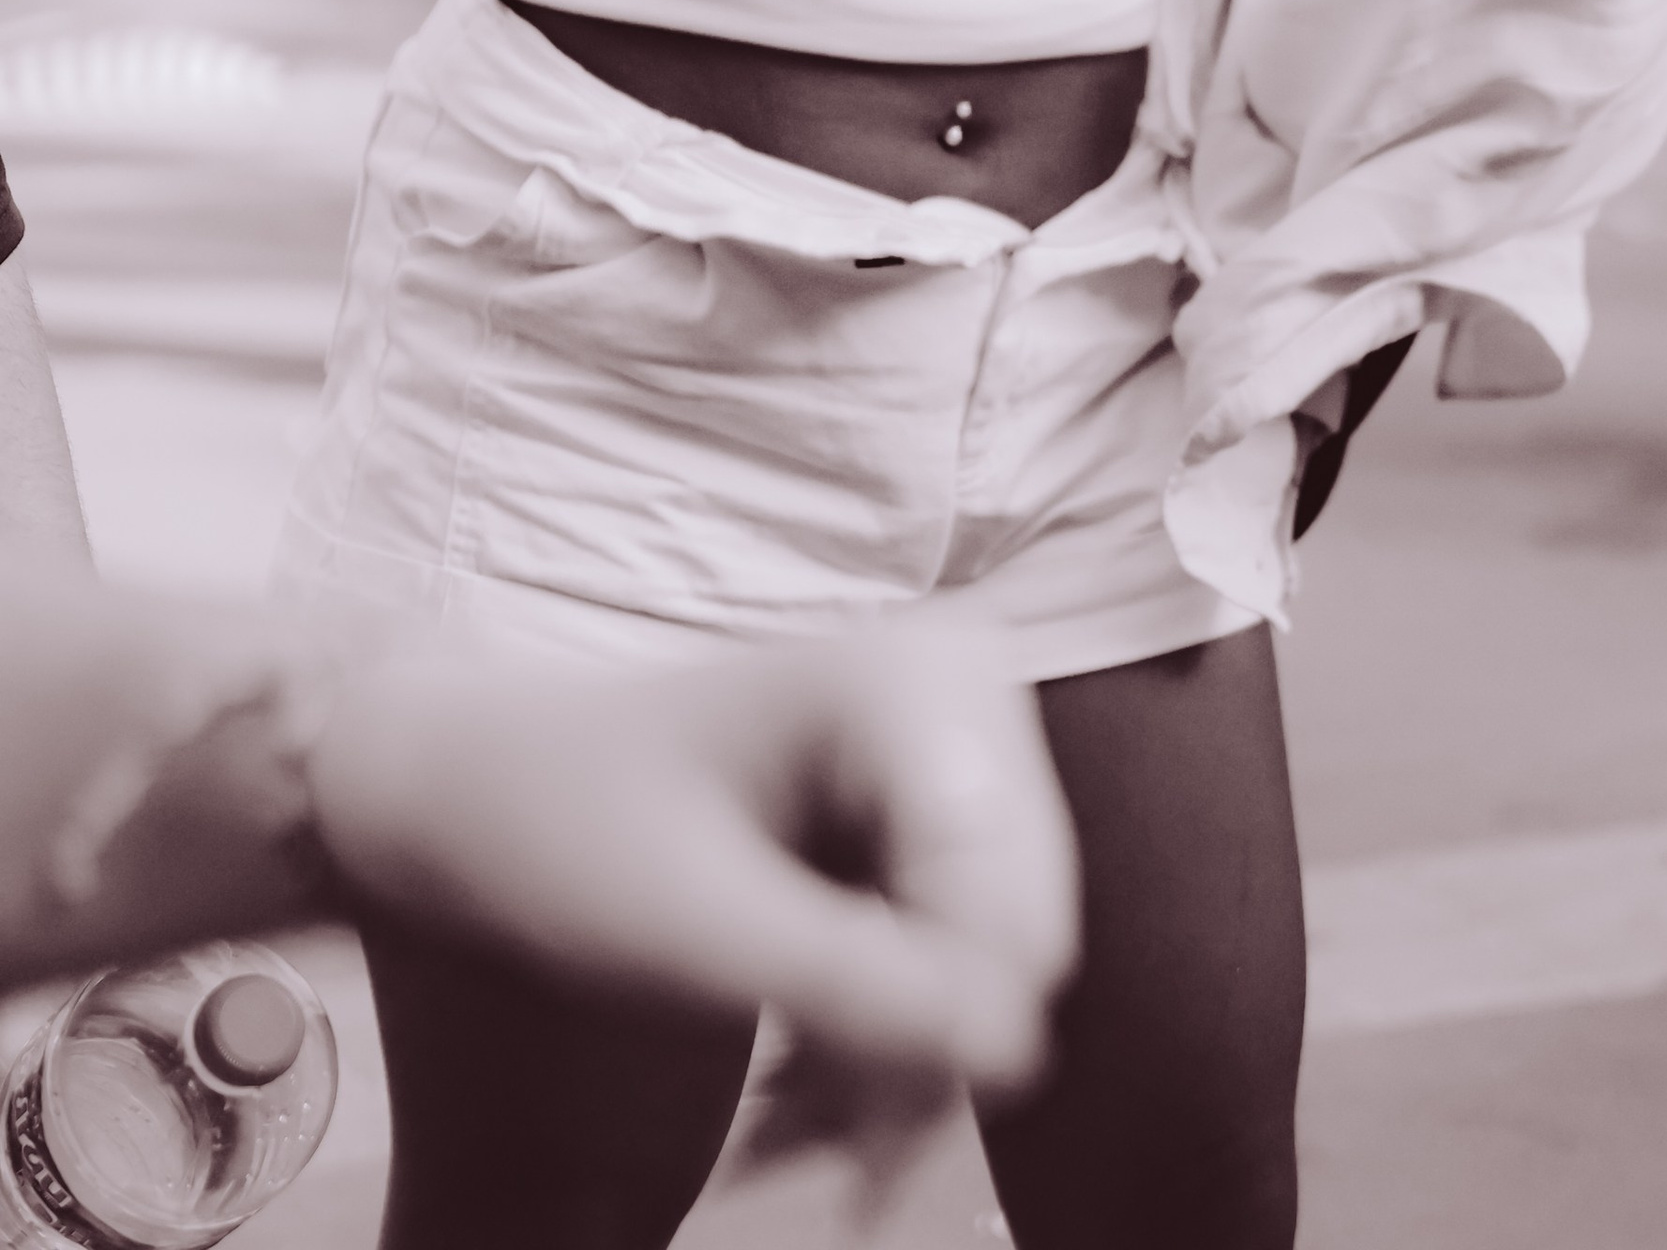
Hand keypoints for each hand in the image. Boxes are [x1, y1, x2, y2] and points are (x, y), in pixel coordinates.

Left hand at [307, 625, 1077, 1121]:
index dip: (934, 1035)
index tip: (815, 1125)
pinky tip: (789, 1082)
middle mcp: (960, 699)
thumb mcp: (694, 931)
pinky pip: (952, 964)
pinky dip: (875, 1043)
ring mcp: (948, 758)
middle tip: (784, 1148)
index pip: (1008, 907)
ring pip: (986, 971)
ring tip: (770, 1133)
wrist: (479, 789)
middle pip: (1010, 940)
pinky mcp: (925, 819)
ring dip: (886, 1073)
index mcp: (916, 686)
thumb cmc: (559, 831)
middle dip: (907, 1063)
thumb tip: (1019, 1056)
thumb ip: (859, 992)